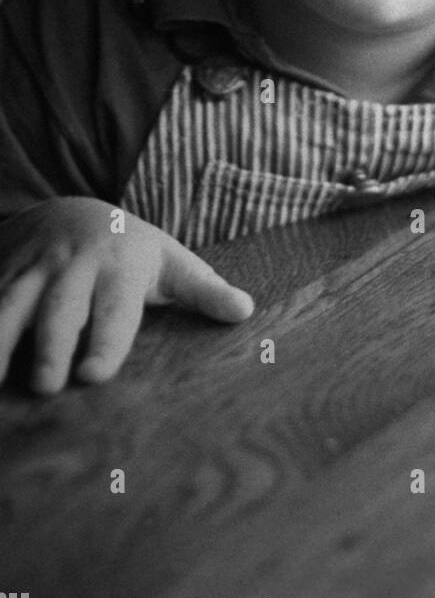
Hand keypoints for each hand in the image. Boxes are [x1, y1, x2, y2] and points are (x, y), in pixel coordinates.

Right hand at [0, 196, 253, 393]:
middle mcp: (73, 267)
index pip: (113, 309)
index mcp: (120, 268)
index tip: (94, 374)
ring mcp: (31, 269)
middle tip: (45, 386)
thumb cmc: (134, 252)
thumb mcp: (173, 264)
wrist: (72, 210)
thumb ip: (206, 291)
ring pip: (9, 303)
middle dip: (49, 346)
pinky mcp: (1, 272)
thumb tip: (246, 310)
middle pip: (58, 310)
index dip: (104, 341)